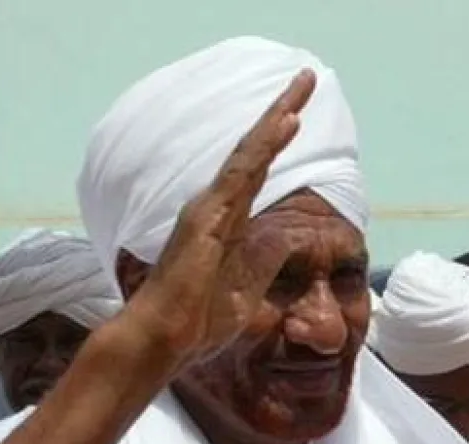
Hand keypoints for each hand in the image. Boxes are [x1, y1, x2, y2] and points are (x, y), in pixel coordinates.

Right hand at [124, 69, 315, 371]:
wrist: (163, 339)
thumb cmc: (196, 325)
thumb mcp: (245, 294)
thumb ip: (262, 264)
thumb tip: (282, 240)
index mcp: (225, 226)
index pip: (256, 174)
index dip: (275, 143)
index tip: (297, 115)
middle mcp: (214, 209)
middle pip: (254, 153)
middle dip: (281, 115)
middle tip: (305, 79)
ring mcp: (210, 210)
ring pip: (251, 154)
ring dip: (278, 118)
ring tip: (303, 85)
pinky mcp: (210, 217)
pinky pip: (243, 173)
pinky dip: (265, 145)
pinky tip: (287, 122)